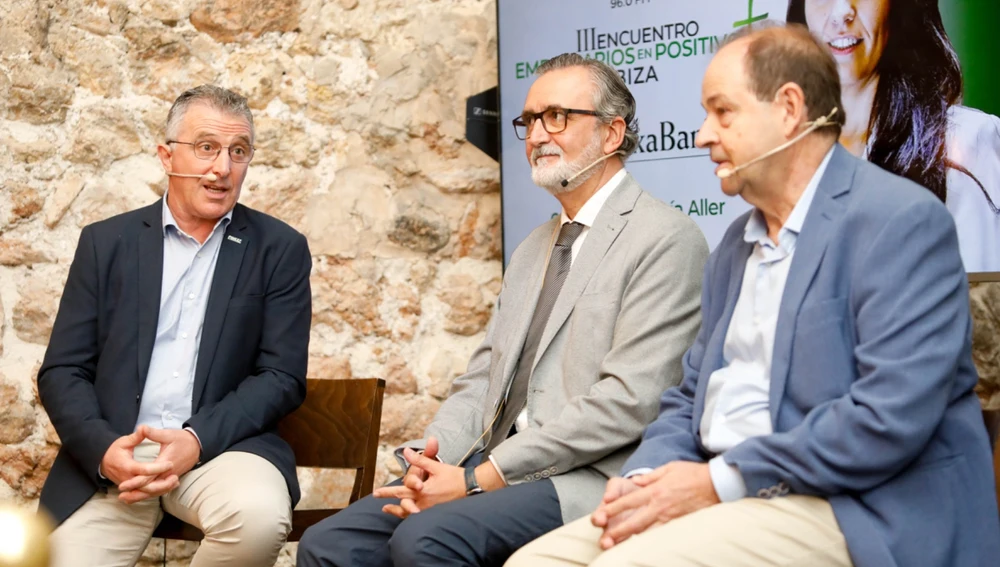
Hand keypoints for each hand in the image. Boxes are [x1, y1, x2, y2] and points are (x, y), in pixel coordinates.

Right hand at [99, 426, 172, 485]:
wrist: (104, 462)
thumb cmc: (115, 451)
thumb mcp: (124, 441)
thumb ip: (136, 437)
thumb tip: (143, 427)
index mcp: (127, 466)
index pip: (144, 470)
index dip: (157, 468)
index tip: (170, 463)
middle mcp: (128, 479)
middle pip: (147, 486)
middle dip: (162, 484)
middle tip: (175, 477)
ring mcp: (130, 486)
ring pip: (147, 492)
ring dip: (162, 489)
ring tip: (175, 482)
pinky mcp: (133, 488)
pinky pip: (146, 493)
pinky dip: (158, 491)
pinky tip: (170, 487)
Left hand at [117, 428, 200, 503]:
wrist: (197, 446)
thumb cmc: (183, 440)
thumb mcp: (168, 434)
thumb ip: (153, 433)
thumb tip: (141, 427)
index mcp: (165, 463)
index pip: (148, 476)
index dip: (134, 482)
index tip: (123, 485)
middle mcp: (167, 473)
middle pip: (150, 488)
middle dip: (135, 493)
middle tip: (121, 496)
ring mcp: (170, 477)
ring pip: (154, 491)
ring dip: (140, 496)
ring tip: (126, 499)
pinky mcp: (171, 478)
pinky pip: (159, 490)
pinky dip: (149, 494)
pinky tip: (140, 496)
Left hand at [374, 441, 465, 516]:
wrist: (471, 487)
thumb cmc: (454, 477)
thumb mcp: (436, 466)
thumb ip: (420, 460)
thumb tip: (407, 451)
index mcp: (422, 490)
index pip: (400, 491)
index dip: (387, 492)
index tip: (376, 493)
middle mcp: (424, 502)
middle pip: (402, 504)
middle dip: (390, 505)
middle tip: (381, 505)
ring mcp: (429, 510)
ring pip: (410, 514)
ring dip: (398, 512)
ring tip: (389, 510)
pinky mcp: (435, 513)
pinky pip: (419, 517)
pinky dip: (410, 516)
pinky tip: (407, 514)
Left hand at [598, 462, 719, 548]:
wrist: (717, 483)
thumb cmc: (693, 473)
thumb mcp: (668, 468)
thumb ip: (649, 477)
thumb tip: (635, 482)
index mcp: (655, 491)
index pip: (629, 502)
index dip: (613, 509)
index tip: (601, 514)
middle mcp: (660, 506)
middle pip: (635, 522)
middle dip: (618, 532)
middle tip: (605, 540)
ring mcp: (670, 518)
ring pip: (647, 533)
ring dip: (632, 541)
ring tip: (618, 548)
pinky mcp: (680, 525)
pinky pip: (662, 536)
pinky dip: (651, 541)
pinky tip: (642, 548)